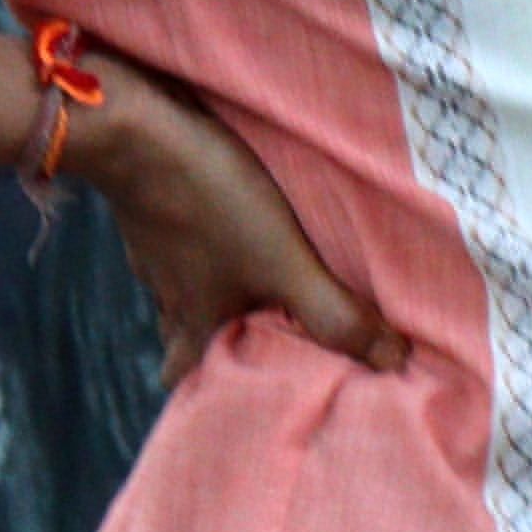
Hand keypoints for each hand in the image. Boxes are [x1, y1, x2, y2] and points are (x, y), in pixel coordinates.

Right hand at [61, 43, 403, 382]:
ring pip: (178, 289)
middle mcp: (168, 296)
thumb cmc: (211, 204)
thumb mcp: (282, 261)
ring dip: (206, 291)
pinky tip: (220, 223)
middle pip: (180, 338)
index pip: (188, 381)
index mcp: (195, 323)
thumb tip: (395, 362)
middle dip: (208, 344)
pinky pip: (174, 240)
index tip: (233, 399)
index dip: (209, 393)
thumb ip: (333, 312)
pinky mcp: (151, 206)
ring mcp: (154, 250)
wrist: (136, 132)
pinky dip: (196, 241)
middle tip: (247, 341)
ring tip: (246, 285)